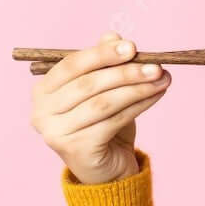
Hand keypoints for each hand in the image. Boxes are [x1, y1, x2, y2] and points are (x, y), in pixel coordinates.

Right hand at [30, 30, 172, 184]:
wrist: (107, 170)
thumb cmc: (103, 125)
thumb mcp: (104, 90)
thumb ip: (104, 63)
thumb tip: (113, 35)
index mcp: (43, 91)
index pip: (71, 65)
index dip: (102, 53)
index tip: (132, 46)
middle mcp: (41, 112)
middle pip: (88, 84)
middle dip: (125, 72)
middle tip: (156, 65)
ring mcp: (55, 132)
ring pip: (103, 103)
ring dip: (137, 88)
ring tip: (162, 79)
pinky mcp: (75, 149)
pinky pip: (113, 121)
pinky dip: (138, 106)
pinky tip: (156, 95)